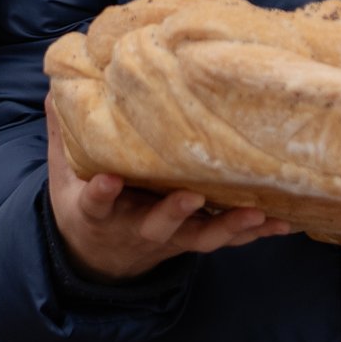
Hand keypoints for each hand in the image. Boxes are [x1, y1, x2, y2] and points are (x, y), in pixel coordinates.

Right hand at [44, 101, 284, 280]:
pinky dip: (253, 232)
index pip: (95, 202)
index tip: (108, 181)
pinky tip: (283, 222)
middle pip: (157, 226)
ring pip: (200, 237)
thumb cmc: (88, 201)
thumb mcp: (64, 174)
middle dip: (175, 213)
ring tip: (257, 214)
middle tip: (192, 197)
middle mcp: (137, 228)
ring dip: (229, 227)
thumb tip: (56, 85)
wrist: (101, 257)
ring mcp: (170, 238)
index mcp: (99, 211)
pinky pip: (226, 238)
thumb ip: (63, 132)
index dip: (101, 193)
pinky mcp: (194, 239)